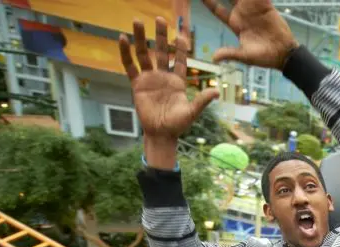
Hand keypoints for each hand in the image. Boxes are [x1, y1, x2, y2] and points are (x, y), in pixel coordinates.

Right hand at [119, 18, 217, 166]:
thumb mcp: (192, 112)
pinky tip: (123, 38)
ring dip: (142, 38)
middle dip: (161, 35)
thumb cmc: (178, 125)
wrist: (161, 134)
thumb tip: (217, 91)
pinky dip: (126, 53)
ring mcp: (149, 79)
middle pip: (162, 51)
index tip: (181, 34)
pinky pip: (130, 66)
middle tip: (159, 18)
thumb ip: (202, 101)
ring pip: (145, 54)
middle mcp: (163, 76)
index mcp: (178, 81)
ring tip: (137, 21)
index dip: (181, 48)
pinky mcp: (137, 85)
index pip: (180, 60)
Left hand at [204, 0, 298, 68]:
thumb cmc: (264, 57)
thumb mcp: (245, 56)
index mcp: (235, 24)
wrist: (284, 54)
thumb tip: (214, 58)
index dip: (209, 2)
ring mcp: (254, 9)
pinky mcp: (266, 6)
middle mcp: (243, 14)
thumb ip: (230, 53)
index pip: (218, 10)